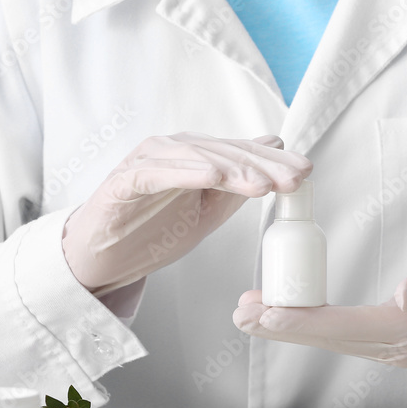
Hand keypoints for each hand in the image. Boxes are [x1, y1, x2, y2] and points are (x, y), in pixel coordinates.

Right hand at [63, 132, 311, 295]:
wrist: (101, 258)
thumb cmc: (151, 231)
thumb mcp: (207, 212)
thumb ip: (238, 184)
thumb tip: (275, 148)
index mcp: (195, 157)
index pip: (240, 155)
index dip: (275, 163)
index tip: (305, 174)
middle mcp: (173, 151)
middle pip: (223, 153)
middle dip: (261, 167)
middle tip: (292, 180)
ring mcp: (147, 162)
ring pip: (195, 158)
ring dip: (231, 169)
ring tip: (260, 183)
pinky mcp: (123, 180)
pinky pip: (156, 172)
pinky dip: (184, 171)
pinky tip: (211, 177)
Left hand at [234, 247, 406, 366]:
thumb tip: (402, 295)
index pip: (347, 326)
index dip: (305, 320)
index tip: (269, 314)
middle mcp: (394, 348)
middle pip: (328, 338)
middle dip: (281, 326)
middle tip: (240, 312)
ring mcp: (389, 350)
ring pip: (329, 339)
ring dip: (287, 327)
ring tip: (249, 311)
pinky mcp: (386, 343)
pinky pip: (339, 336)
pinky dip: (307, 325)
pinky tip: (282, 315)